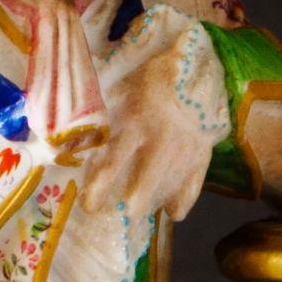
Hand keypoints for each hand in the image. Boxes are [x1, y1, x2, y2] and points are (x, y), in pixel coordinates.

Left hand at [86, 44, 213, 225]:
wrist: (196, 67)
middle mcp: (161, 141)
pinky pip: (194, 185)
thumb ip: (106, 113)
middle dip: (133, 204)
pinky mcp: (203, 154)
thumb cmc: (152, 77)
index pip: (115, 163)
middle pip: (145, 181)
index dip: (101, 188)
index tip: (90, 206)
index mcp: (137, 123)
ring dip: (154, 202)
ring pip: (169, 187)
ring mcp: (185, 150)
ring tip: (140, 213)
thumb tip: (78, 136)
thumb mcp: (124, 89)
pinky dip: (183, 201)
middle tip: (122, 213)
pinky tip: (173, 212)